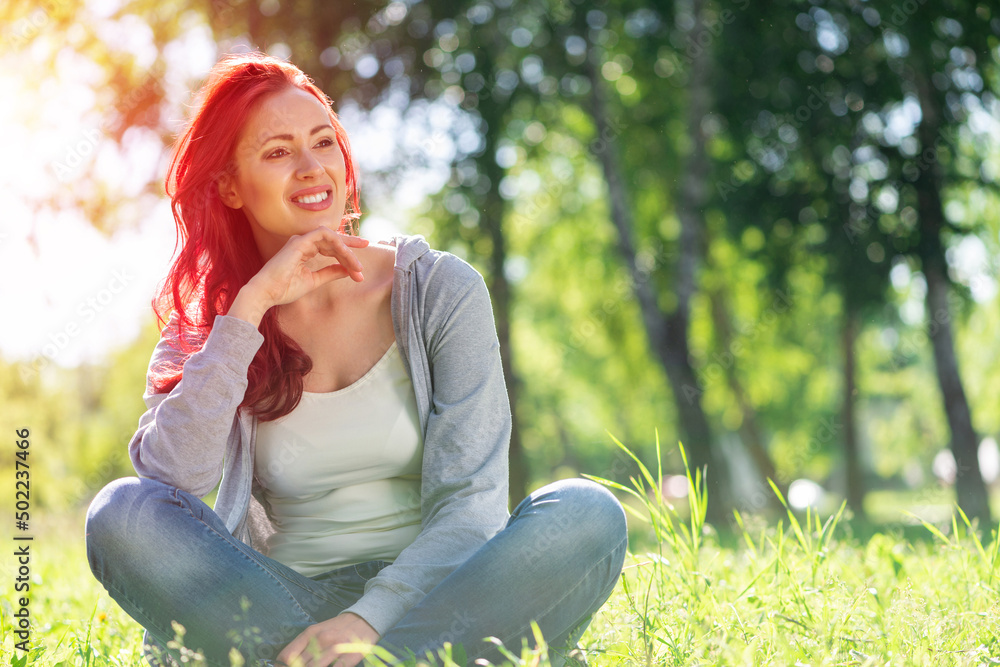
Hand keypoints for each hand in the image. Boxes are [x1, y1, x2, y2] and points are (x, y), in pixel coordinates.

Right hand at [229, 227, 368, 325]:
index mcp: (305, 250)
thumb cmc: (285, 289)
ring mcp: (301, 240)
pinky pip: (324, 236)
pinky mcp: (300, 242)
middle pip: (333, 240)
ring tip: (357, 265)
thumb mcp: (314, 281)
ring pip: (331, 237)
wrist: (267, 293)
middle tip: (366, 250)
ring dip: (347, 250)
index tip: (360, 266)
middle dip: (351, 247)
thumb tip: (347, 270)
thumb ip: (330, 273)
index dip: (347, 254)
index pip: (330, 247)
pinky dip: (338, 245)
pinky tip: (347, 256)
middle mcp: (303, 242)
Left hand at [277, 612, 378, 666]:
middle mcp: (321, 639)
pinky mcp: (350, 656)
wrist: (364, 619)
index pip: (287, 656)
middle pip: (299, 665)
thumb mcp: (317, 631)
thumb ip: (301, 646)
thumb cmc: (336, 628)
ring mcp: (336, 648)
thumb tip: (284, 663)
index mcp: (310, 633)